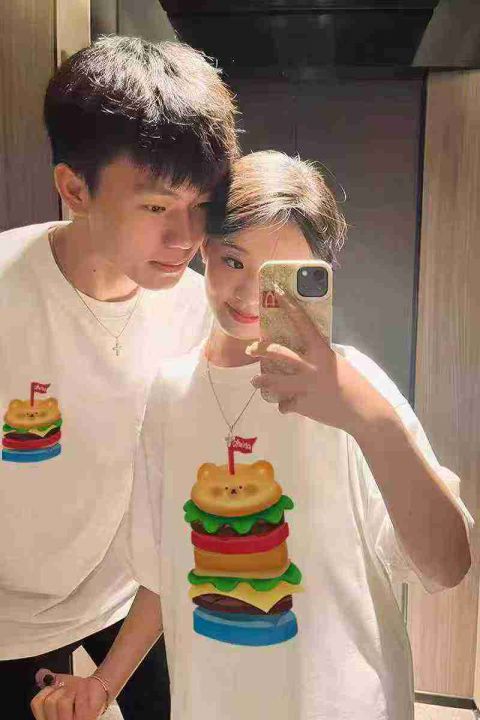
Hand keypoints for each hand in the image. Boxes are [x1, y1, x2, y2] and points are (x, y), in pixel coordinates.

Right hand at [31, 672, 107, 719]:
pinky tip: (85, 694)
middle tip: (70, 694)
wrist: (99, 690)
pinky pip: (77, 700)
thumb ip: (50, 680)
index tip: (56, 689)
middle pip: (49, 701)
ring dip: (72, 691)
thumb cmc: (80, 691)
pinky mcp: (85, 719)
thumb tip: (41, 675)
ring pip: (62, 701)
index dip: (46, 690)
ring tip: (78, 696)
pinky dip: (82, 690)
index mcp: (47, 717)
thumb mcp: (62, 684)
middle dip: (61, 690)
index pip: (36, 703)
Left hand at [247, 286, 390, 437]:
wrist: (363, 412)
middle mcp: (311, 366)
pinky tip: (288, 405)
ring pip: (273, 382)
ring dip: (261, 382)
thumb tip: (304, 353)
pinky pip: (284, 404)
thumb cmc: (353, 385)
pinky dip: (285, 405)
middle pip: (278, 353)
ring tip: (255, 381)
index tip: (277, 293)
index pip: (303, 323)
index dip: (290, 307)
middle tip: (250, 349)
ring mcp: (304, 386)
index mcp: (322, 351)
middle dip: (261, 349)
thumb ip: (318, 357)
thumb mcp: (336, 363)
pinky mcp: (301, 405)